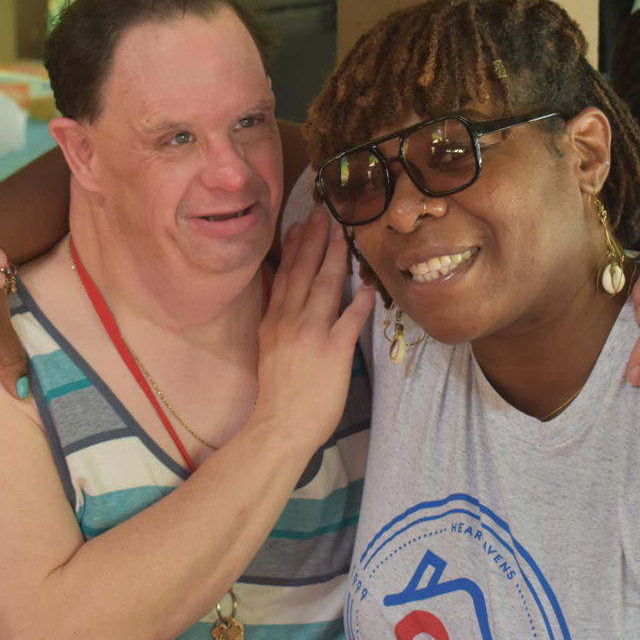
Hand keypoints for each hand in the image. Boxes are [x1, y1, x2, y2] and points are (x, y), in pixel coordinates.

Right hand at [252, 209, 373, 451]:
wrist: (280, 426)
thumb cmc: (278, 395)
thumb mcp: (269, 350)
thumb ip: (280, 323)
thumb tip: (290, 300)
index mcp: (274, 321)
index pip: (284, 276)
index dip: (294, 248)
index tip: (300, 225)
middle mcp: (289, 321)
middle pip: (303, 272)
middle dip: (314, 240)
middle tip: (323, 213)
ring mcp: (311, 334)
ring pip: (324, 287)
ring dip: (335, 258)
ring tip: (343, 234)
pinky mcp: (333, 351)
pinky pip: (349, 321)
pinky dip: (360, 303)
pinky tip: (370, 287)